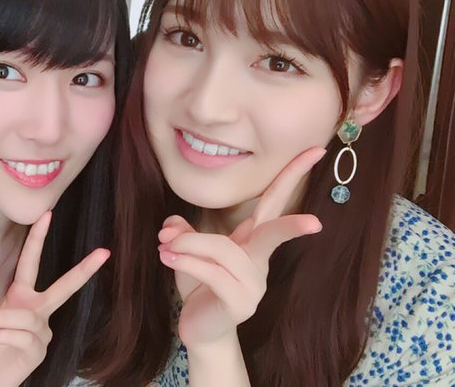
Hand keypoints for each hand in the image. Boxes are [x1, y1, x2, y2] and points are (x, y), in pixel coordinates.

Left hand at [0, 211, 109, 386]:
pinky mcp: (38, 351)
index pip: (31, 262)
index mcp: (22, 296)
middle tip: (103, 253)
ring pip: (25, 316)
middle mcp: (37, 311)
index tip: (46, 214)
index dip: (38, 238)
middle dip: (83, 270)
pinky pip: (21, 336)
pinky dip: (1, 334)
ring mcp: (41, 332)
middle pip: (64, 287)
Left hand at [158, 147, 325, 347]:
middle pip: (273, 232)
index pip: (275, 203)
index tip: (316, 150)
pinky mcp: (239, 304)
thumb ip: (182, 232)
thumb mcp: (188, 253)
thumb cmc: (199, 286)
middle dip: (291, 225)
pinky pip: (213, 274)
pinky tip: (167, 258)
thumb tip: (171, 224)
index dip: (293, 175)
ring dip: (190, 244)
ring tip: (164, 245)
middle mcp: (258, 261)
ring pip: (224, 250)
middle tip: (315, 223)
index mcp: (252, 242)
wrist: (200, 330)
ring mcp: (253, 285)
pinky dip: (188, 262)